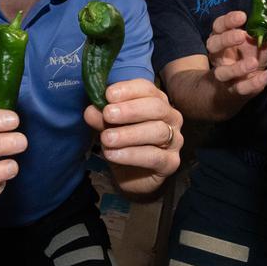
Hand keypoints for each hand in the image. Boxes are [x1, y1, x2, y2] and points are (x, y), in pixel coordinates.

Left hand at [84, 78, 182, 195]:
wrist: (130, 176)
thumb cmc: (123, 144)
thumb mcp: (109, 127)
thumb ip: (102, 118)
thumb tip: (91, 110)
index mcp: (157, 102)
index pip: (147, 89)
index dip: (129, 89)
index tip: (108, 95)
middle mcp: (171, 118)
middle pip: (156, 107)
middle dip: (131, 110)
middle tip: (108, 114)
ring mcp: (175, 140)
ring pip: (157, 131)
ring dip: (129, 134)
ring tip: (107, 138)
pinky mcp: (171, 162)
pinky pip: (155, 157)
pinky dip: (132, 155)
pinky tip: (113, 154)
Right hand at [207, 10, 266, 97]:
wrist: (242, 85)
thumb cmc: (249, 57)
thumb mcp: (256, 45)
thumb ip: (264, 37)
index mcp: (222, 39)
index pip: (218, 26)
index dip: (228, 21)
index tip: (242, 17)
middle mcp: (218, 56)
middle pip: (213, 45)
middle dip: (226, 39)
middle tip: (241, 36)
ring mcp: (224, 75)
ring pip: (222, 72)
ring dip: (238, 68)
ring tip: (253, 63)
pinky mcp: (233, 90)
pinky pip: (240, 88)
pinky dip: (253, 83)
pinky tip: (265, 77)